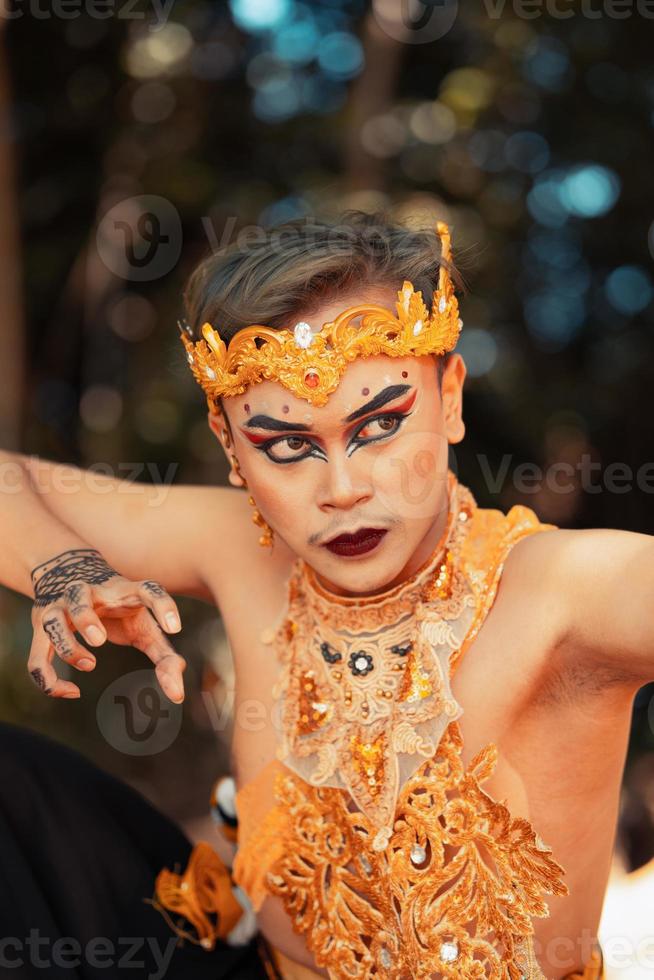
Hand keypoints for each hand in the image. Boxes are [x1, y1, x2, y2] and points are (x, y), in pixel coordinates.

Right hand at [28, 547, 185, 702]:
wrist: (70, 576)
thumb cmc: (119, 610)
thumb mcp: (144, 627)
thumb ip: (164, 657)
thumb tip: (177, 695)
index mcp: (123, 590)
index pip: (147, 590)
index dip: (163, 606)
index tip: (176, 628)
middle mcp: (88, 593)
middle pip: (79, 596)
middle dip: (86, 619)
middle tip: (100, 641)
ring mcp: (61, 608)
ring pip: (52, 622)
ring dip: (67, 644)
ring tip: (91, 663)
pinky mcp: (42, 627)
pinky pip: (37, 657)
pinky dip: (48, 679)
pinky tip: (72, 693)